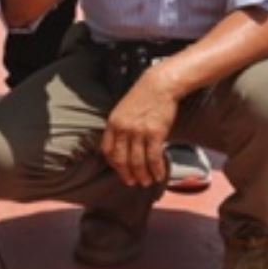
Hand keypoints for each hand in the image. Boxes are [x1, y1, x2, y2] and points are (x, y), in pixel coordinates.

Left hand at [101, 67, 178, 187]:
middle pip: (121, 160)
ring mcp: (139, 132)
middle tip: (132, 182)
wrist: (158, 86)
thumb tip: (121, 146)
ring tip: (147, 181)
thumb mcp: (122, 110)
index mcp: (113, 123)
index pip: (107, 150)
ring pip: (138, 162)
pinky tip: (160, 176)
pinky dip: (157, 170)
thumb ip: (119, 127)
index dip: (113, 164)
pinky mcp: (155, 133)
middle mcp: (123, 129)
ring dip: (143, 175)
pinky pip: (154, 158)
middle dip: (126, 174)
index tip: (120, 171)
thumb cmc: (141, 98)